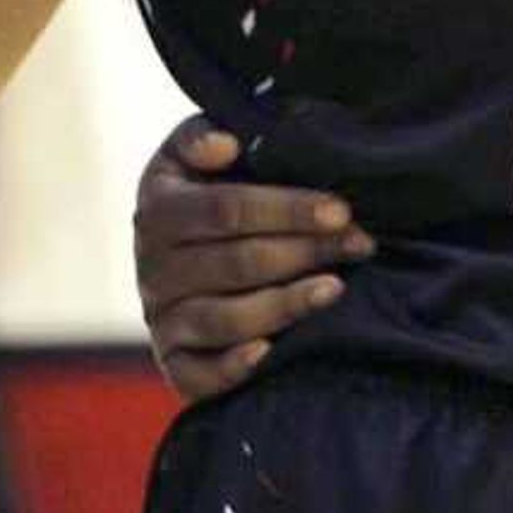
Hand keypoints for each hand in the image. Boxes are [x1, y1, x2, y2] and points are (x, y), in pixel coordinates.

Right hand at [134, 114, 369, 401]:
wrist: (175, 255)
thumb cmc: (205, 196)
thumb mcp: (190, 155)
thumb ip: (202, 137)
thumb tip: (225, 145)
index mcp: (158, 208)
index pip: (226, 210)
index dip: (286, 209)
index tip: (340, 210)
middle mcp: (152, 266)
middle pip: (236, 263)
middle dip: (305, 252)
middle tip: (360, 244)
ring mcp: (161, 317)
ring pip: (225, 318)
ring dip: (286, 304)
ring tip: (336, 288)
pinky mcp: (172, 362)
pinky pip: (197, 375)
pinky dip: (233, 367)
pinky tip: (272, 351)